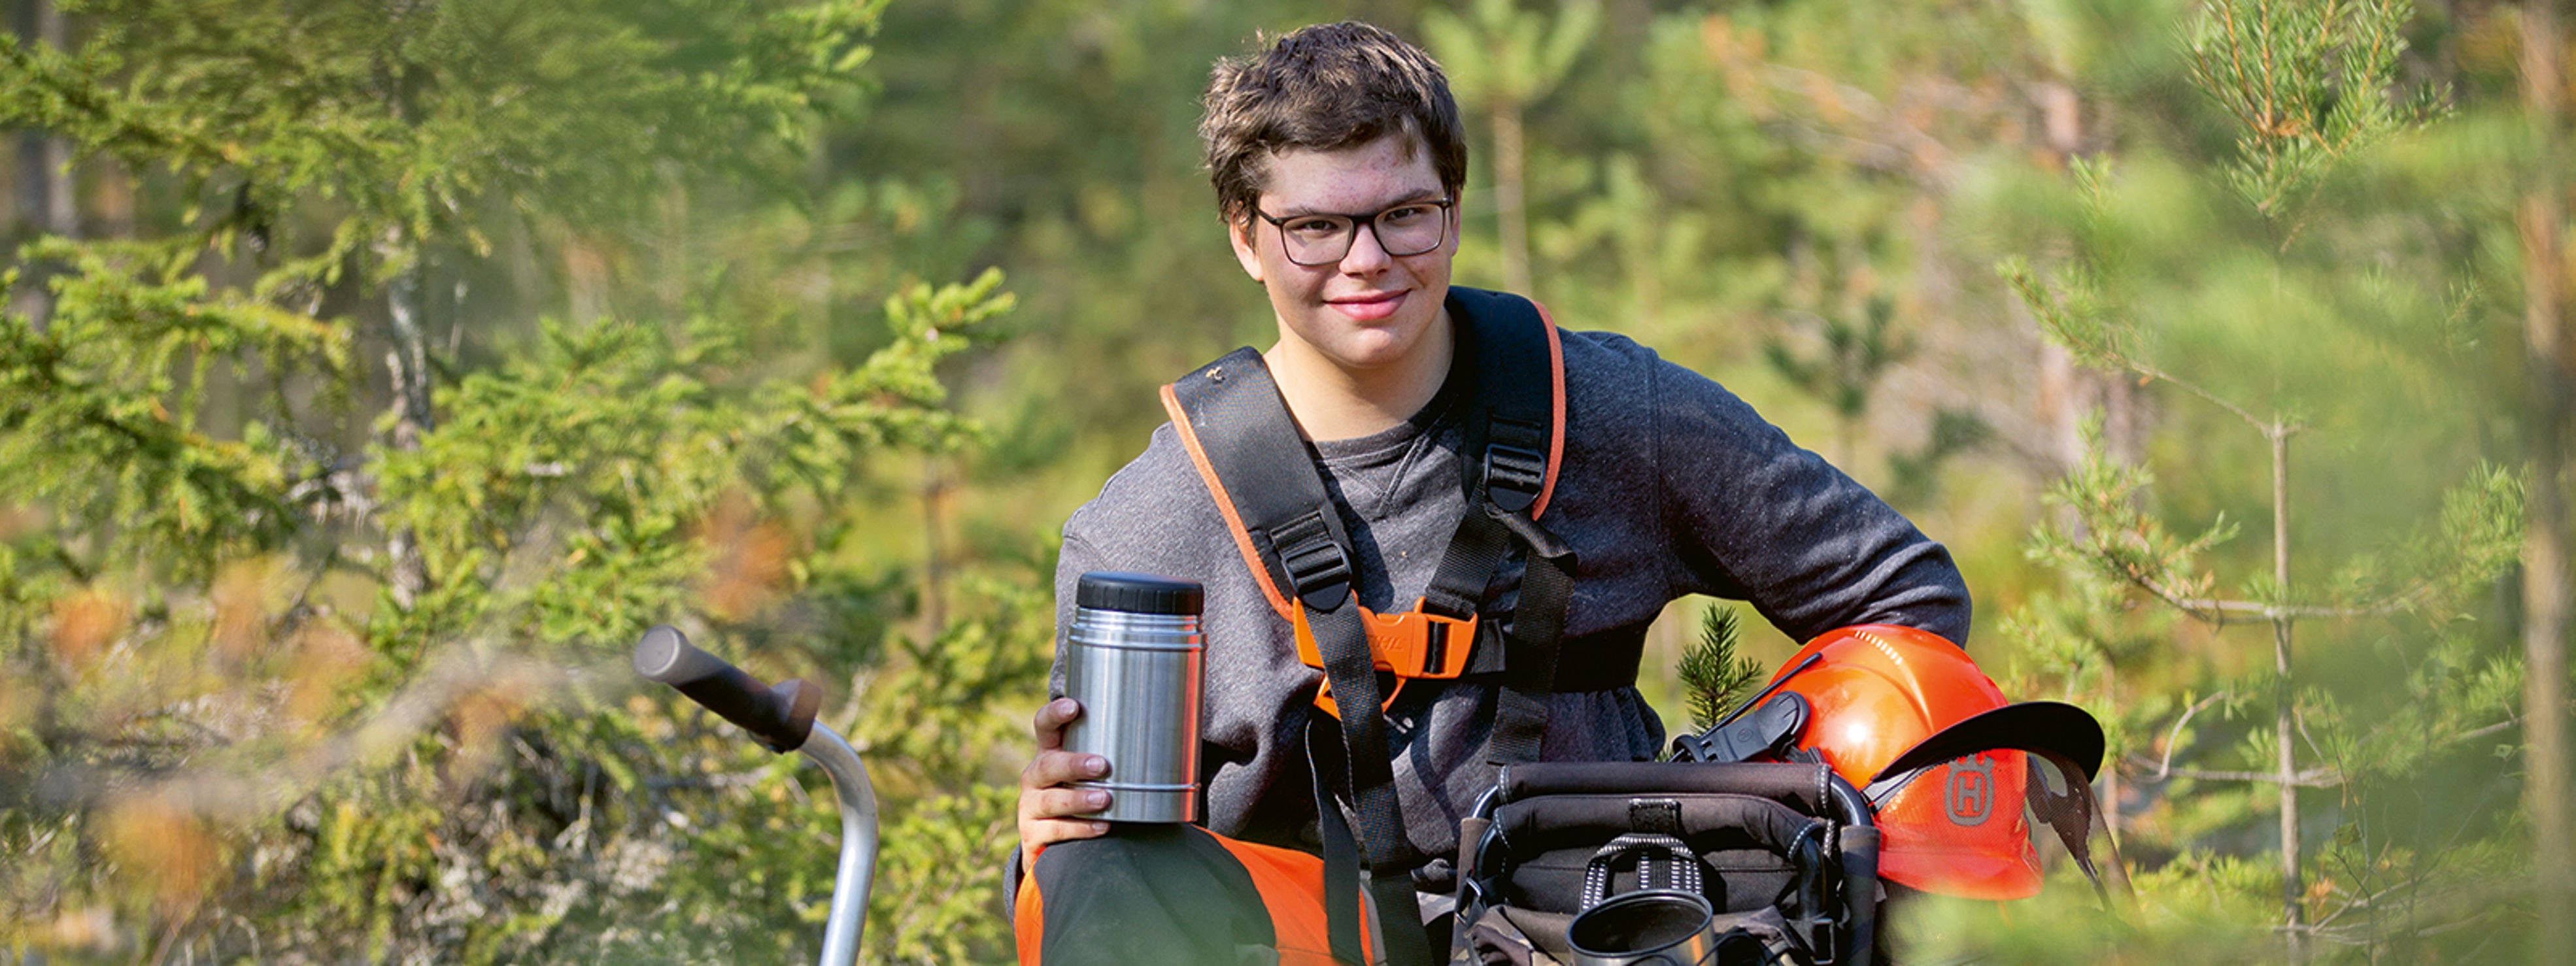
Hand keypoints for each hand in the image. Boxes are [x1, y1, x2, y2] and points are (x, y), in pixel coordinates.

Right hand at [1017, 697, 1111, 870]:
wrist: (1053, 837)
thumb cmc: (1080, 791)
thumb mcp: (1087, 770)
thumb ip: (1112, 753)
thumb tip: (1171, 734)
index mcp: (1049, 752)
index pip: (1044, 726)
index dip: (1055, 714)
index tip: (1074, 707)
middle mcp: (1036, 776)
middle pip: (1048, 765)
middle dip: (1074, 764)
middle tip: (1101, 765)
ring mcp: (1031, 805)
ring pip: (1051, 800)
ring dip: (1079, 799)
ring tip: (1105, 799)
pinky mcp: (1033, 832)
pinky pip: (1056, 830)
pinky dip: (1080, 828)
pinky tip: (1102, 826)